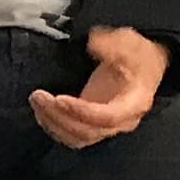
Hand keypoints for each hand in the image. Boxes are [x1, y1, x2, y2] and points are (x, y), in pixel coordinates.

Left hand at [32, 26, 166, 148]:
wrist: (143, 66)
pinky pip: (72, 136)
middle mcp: (122, 121)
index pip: (109, 117)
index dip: (83, 112)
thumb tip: (94, 43)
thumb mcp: (130, 42)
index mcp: (135, 103)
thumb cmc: (138, 56)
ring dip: (52, 122)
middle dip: (59, 116)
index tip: (59, 98)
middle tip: (38, 96)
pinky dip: (53, 126)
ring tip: (36, 100)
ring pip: (77, 137)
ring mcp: (106, 125)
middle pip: (88, 131)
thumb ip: (113, 44)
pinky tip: (41, 110)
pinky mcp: (92, 123)